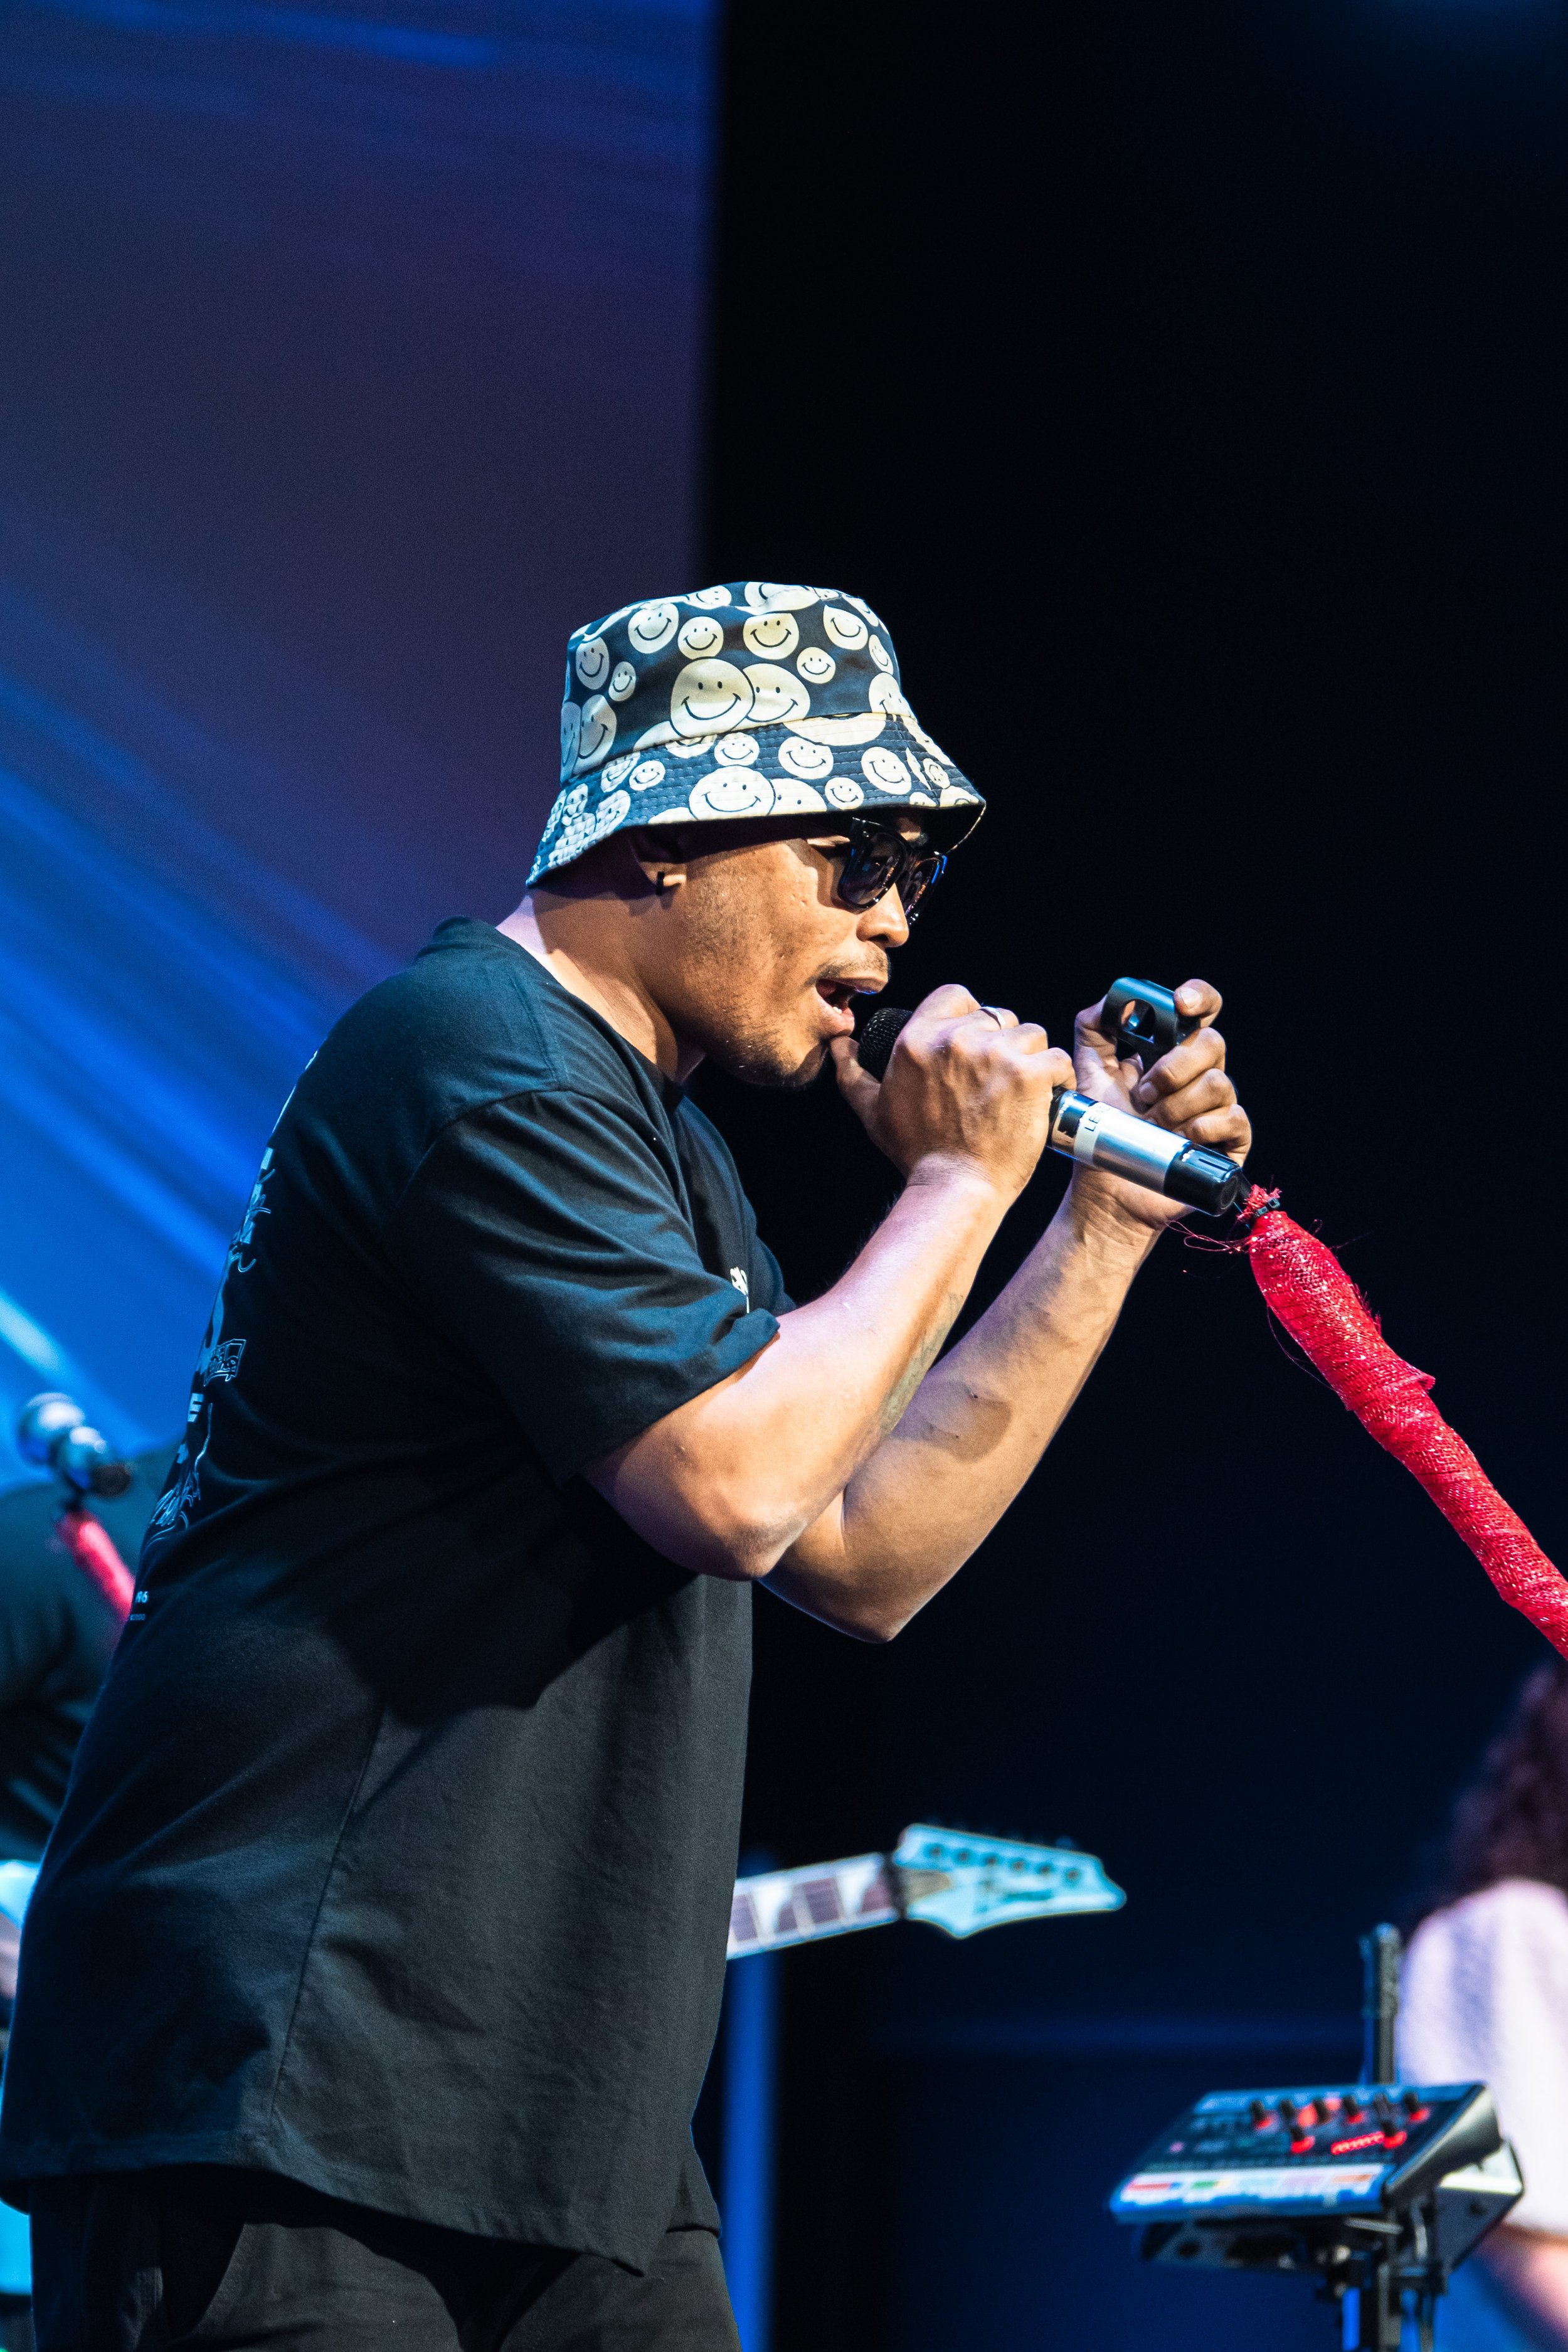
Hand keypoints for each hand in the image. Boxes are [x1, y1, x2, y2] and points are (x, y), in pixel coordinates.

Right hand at [832, 984, 1073, 1198]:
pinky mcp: (1029, 1074)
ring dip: (1032, 1059)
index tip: (977, 1044)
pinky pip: (1057, 1059)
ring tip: (1023, 1091)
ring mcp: (995, 1054)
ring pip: (1031, 1034)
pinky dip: (1059, 1078)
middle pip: (998, 1016)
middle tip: (1000, 1080)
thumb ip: (852, 1073)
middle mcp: (955, 1039)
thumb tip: (839, 1046)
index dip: (971, 1016)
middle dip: (1003, 1043)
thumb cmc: (917, 1152)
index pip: (956, 995)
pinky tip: (1048, 1097)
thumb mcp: (873, 1110)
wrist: (955, 1187)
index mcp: (917, 1040)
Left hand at [1070, 978, 1251, 1231]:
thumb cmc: (1102, 1133)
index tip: (1179, 1004)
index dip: (1198, 997)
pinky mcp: (1230, 1142)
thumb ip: (1095, 1031)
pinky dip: (1203, 1126)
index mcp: (1171, 1053)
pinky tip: (1181, 1138)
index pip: (1200, 1010)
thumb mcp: (1088, 1075)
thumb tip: (1117, 999)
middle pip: (1212, 1042)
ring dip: (1177, 1104)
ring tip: (1153, 1124)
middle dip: (1172, 1067)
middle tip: (1141, 1094)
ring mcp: (1218, 1108)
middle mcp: (1199, 1075)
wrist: (1108, 1188)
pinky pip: (1234, 1118)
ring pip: (1218, 1082)